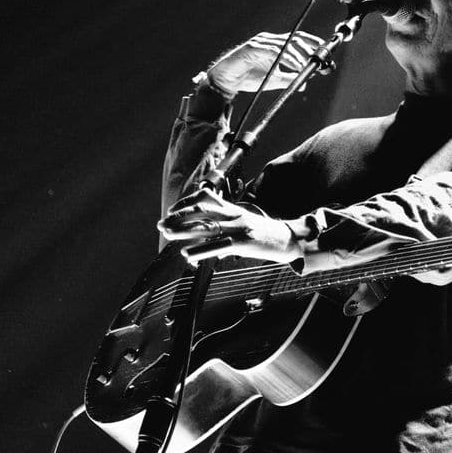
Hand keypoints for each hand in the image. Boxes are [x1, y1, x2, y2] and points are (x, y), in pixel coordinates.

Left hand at [158, 188, 301, 263]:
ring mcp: (238, 228)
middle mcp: (233, 215)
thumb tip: (207, 240)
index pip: (205, 198)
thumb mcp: (244, 223)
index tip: (171, 211)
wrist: (289, 239)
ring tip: (168, 235)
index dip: (185, 203)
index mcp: (233, 208)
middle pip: (201, 210)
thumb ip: (226, 227)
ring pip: (206, 226)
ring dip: (184, 231)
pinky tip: (188, 255)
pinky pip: (218, 246)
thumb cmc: (264, 234)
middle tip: (162, 225)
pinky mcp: (244, 242)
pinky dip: (201, 250)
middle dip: (179, 217)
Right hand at [204, 31, 326, 96]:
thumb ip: (288, 78)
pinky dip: (287, 59)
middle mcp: (268, 40)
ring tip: (307, 66)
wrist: (226, 81)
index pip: (296, 38)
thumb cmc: (248, 77)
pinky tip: (294, 66)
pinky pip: (274, 51)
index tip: (323, 49)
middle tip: (318, 59)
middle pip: (294, 38)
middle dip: (308, 48)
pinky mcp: (253, 48)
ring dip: (299, 56)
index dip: (311, 41)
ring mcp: (260, 42)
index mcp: (274, 45)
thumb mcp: (274, 79)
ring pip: (286, 44)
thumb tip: (303, 82)